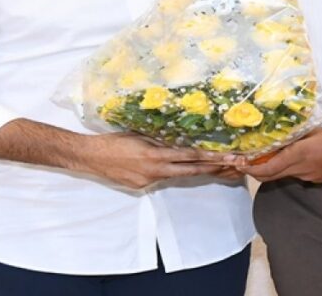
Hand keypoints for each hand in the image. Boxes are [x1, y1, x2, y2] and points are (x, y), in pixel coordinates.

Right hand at [76, 132, 235, 189]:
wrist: (90, 156)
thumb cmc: (113, 140)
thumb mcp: (140, 134)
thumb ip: (160, 139)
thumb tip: (178, 139)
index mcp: (155, 155)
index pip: (189, 156)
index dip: (209, 157)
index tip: (226, 156)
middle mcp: (155, 171)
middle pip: (189, 171)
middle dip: (211, 168)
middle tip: (232, 165)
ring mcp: (148, 181)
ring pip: (176, 175)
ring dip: (193, 170)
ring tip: (213, 166)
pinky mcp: (141, 186)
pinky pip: (161, 178)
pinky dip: (170, 172)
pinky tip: (174, 168)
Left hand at [235, 127, 321, 182]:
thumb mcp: (314, 131)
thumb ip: (295, 134)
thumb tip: (279, 133)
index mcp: (298, 155)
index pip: (268, 168)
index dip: (251, 169)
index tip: (240, 164)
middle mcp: (300, 169)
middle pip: (270, 177)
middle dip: (255, 172)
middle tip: (244, 165)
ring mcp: (307, 177)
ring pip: (282, 176)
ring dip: (270, 171)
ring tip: (262, 160)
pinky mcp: (314, 179)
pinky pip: (295, 175)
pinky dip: (286, 170)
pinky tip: (288, 161)